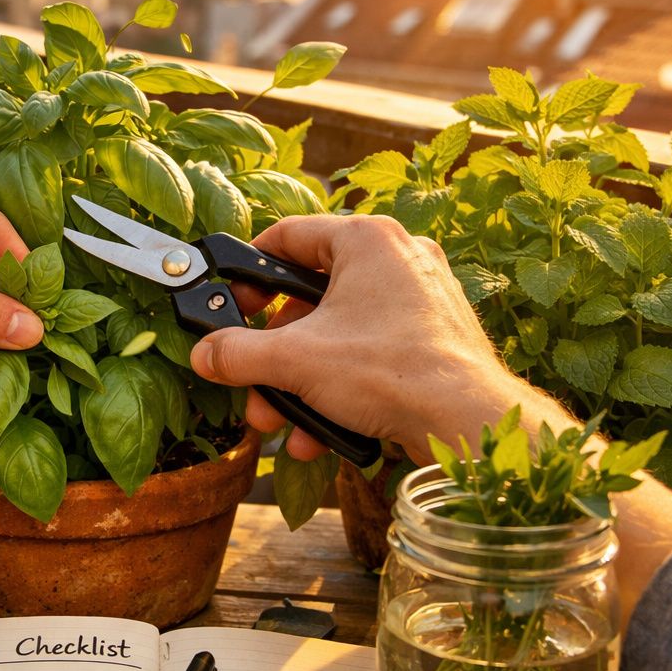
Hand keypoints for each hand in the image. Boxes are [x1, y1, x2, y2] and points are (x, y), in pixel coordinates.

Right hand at [189, 215, 538, 465]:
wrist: (467, 421)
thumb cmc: (392, 371)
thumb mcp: (294, 360)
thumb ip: (238, 353)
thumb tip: (204, 354)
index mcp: (367, 240)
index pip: (289, 237)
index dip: (248, 270)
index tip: (229, 302)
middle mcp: (400, 259)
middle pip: (312, 297)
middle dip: (275, 352)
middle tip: (250, 379)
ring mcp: (421, 300)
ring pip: (340, 335)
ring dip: (301, 381)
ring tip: (281, 420)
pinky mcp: (434, 340)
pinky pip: (371, 356)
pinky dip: (340, 390)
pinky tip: (319, 433)